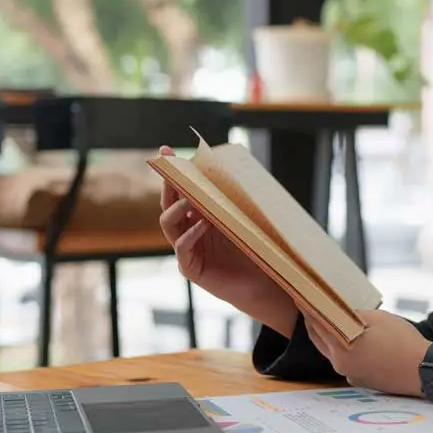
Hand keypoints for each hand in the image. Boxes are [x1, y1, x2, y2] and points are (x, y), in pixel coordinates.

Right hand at [157, 145, 296, 333]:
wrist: (265, 282)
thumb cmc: (256, 248)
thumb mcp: (242, 216)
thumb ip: (231, 198)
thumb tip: (230, 165)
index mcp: (198, 216)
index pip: (181, 191)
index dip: (173, 171)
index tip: (167, 149)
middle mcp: (187, 231)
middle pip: (168, 203)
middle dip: (168, 184)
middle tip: (170, 167)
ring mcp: (187, 250)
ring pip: (168, 223)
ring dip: (177, 208)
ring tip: (190, 199)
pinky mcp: (190, 268)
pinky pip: (182, 247)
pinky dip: (190, 233)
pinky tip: (203, 223)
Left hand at [305, 308, 430, 396]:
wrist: (425, 371)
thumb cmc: (403, 342)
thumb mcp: (377, 319)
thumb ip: (353, 315)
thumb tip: (338, 312)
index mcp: (341, 350)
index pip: (317, 326)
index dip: (309, 310)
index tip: (301, 299)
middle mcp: (341, 366)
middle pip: (321, 341)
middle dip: (314, 324)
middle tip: (310, 309)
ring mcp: (351, 375)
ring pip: (334, 352)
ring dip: (330, 337)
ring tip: (330, 321)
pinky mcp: (363, 381)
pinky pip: (348, 361)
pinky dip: (345, 349)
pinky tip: (354, 340)